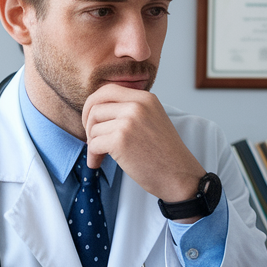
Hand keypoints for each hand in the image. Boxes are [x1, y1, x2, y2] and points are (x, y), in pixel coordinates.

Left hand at [81, 84, 205, 210]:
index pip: (108, 90)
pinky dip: (93, 156)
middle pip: (95, 106)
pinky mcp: (120, 141)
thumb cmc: (164, 153)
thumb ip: (130, 110)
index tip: (92, 120)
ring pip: (93, 128)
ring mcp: (128, 122)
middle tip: (90, 138)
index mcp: (145, 98)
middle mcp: (137, 106)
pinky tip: (98, 163)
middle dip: (87, 123)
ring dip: (92, 144)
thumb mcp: (152, 119)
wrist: (179, 176)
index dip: (93, 104)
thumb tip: (96, 109)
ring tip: (100, 156)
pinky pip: (93, 144)